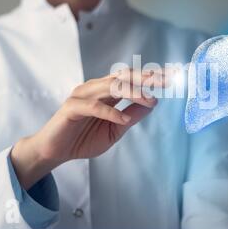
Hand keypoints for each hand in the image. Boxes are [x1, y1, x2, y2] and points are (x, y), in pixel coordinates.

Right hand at [11, 69, 166, 188]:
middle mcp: (96, 88)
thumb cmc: (83, 139)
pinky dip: (110, 112)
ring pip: (111, 87)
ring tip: (150, 100)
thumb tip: (153, 104)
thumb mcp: (115, 130)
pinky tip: (123, 118)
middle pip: (124, 77)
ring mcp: (83, 95)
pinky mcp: (72, 107)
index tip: (172, 77)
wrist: (55, 151)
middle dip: (146, 78)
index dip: (151, 77)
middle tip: (166, 81)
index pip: (132, 79)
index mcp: (107, 92)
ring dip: (133, 92)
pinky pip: (94, 106)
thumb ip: (131, 117)